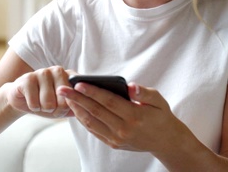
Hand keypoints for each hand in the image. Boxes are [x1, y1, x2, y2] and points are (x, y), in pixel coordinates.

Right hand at [5, 66, 73, 117]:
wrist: (22, 99)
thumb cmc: (45, 102)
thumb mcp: (62, 106)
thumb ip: (75, 106)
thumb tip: (88, 108)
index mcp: (69, 75)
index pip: (78, 94)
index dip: (69, 108)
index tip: (63, 108)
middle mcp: (58, 70)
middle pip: (64, 102)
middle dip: (56, 111)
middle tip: (49, 107)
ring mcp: (42, 72)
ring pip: (49, 103)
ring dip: (43, 109)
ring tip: (40, 102)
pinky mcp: (28, 78)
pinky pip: (34, 103)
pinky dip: (33, 107)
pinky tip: (30, 100)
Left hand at [57, 82, 178, 152]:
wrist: (165, 141)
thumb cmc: (160, 115)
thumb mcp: (158, 100)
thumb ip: (144, 93)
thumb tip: (130, 87)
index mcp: (134, 116)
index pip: (108, 101)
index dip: (92, 92)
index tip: (78, 83)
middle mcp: (124, 129)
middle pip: (95, 111)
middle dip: (77, 99)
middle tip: (63, 88)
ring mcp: (117, 138)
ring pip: (91, 122)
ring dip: (76, 109)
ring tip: (66, 97)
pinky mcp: (113, 143)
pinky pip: (94, 130)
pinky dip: (83, 119)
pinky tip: (76, 109)